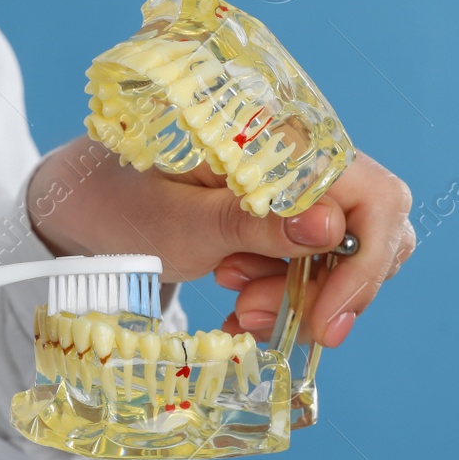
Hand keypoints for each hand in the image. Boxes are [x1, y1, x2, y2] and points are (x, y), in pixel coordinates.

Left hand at [27, 138, 414, 347]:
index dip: (365, 264)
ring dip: (298, 301)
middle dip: (327, 291)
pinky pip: (312, 272)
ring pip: (342, 261)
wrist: (83, 206)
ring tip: (233, 312)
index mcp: (281, 139)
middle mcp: (302, 163)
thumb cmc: (120, 200)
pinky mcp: (282, 227)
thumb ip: (252, 224)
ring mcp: (295, 196)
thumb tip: (332, 228)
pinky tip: (238, 317)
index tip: (326, 320)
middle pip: (371, 234)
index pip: (376, 196)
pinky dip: (284, 304)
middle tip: (252, 315)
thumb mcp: (178, 222)